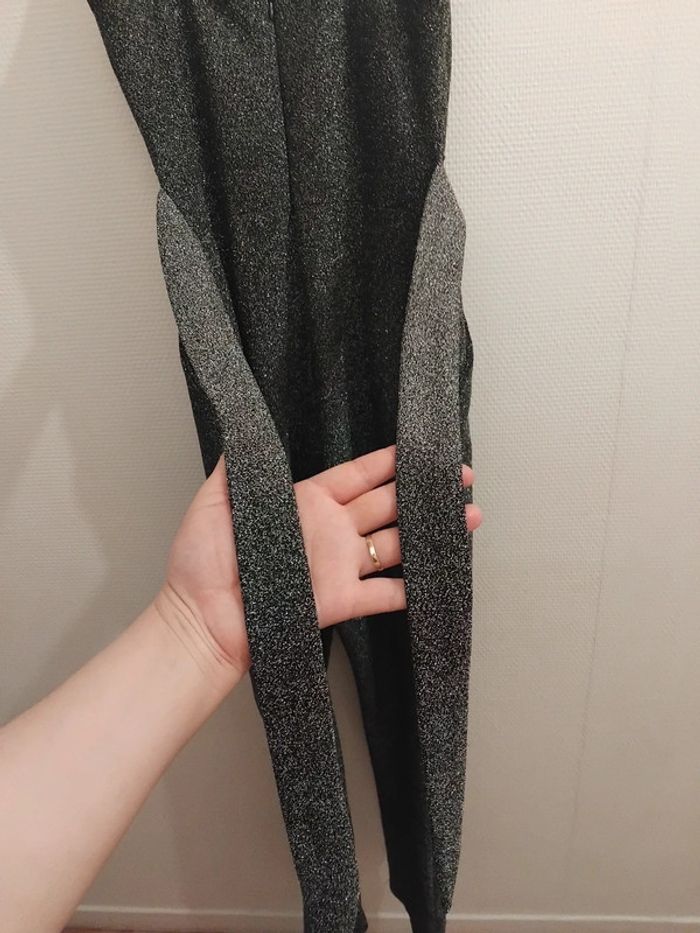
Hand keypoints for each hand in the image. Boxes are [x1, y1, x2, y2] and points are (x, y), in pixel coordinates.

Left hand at [155, 445, 481, 677]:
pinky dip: (415, 588)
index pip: (358, 475)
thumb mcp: (213, 502)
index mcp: (305, 502)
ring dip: (431, 532)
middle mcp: (330, 530)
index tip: (421, 448)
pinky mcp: (342, 601)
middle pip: (386, 503)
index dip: (390, 461)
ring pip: (396, 543)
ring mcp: (339, 566)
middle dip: (424, 490)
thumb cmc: (200, 562)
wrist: (199, 620)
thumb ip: (236, 468)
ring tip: (469, 517)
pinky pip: (386, 594)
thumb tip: (242, 427)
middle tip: (461, 478)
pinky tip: (443, 573)